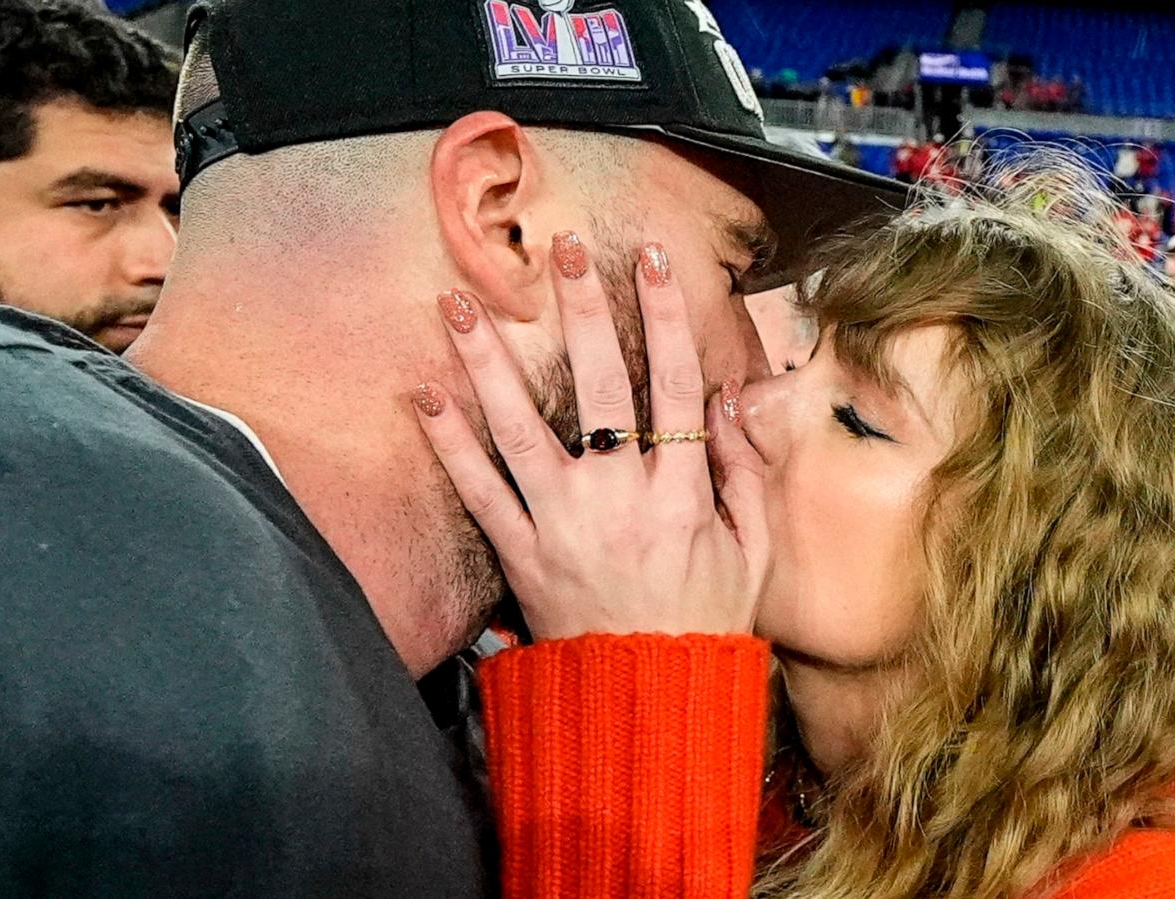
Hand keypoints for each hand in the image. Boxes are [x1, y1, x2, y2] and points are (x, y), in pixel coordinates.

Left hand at [412, 234, 768, 640]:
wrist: (649, 702)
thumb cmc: (704, 624)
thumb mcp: (752, 553)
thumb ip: (743, 475)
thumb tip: (727, 400)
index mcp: (682, 494)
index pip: (676, 385)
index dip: (665, 315)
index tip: (650, 258)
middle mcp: (620, 499)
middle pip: (601, 387)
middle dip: (583, 310)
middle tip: (563, 248)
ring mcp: (562, 525)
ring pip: (522, 429)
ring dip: (489, 361)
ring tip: (460, 301)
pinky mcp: (520, 556)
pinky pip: (479, 493)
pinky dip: (449, 444)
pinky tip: (422, 395)